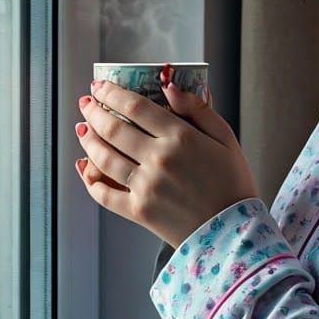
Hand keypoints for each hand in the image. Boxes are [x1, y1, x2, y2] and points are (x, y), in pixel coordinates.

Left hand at [74, 70, 259, 249]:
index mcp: (180, 138)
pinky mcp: (138, 211)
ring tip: (83, 128)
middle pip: (113, 129)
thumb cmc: (233, 184)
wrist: (234, 233)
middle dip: (93, 111)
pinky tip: (85, 168)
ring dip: (87, 140)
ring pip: (103, 158)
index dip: (112, 92)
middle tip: (86, 102)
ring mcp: (145, 186)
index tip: (101, 85)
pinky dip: (89, 180)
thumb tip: (169, 86)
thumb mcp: (225, 138)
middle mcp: (158, 159)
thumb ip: (198, 109)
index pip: (135, 106)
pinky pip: (104, 194)